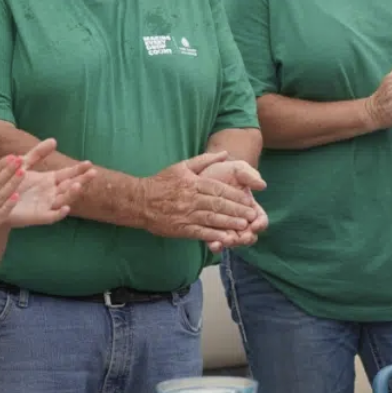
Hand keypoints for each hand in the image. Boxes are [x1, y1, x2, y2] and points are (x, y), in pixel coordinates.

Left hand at [3, 139, 95, 228]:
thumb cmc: (10, 184)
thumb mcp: (23, 165)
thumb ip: (38, 154)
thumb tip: (54, 140)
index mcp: (50, 180)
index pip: (69, 174)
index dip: (79, 169)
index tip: (89, 163)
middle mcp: (52, 193)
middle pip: (71, 186)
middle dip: (82, 180)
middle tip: (93, 173)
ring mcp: (46, 205)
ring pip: (64, 200)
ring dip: (72, 194)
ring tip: (78, 185)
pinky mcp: (38, 216)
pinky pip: (52, 216)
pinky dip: (59, 213)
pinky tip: (65, 208)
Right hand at [140, 152, 266, 249]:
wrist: (139, 201)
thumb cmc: (161, 182)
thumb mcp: (182, 166)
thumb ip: (204, 160)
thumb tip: (224, 153)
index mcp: (193, 183)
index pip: (219, 189)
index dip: (236, 196)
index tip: (249, 200)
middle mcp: (191, 199)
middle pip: (219, 204)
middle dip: (238, 210)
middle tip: (252, 215)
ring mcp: (186, 214)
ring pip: (212, 219)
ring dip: (230, 223)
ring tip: (244, 226)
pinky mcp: (181, 228)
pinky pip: (200, 233)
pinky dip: (214, 236)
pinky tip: (226, 239)